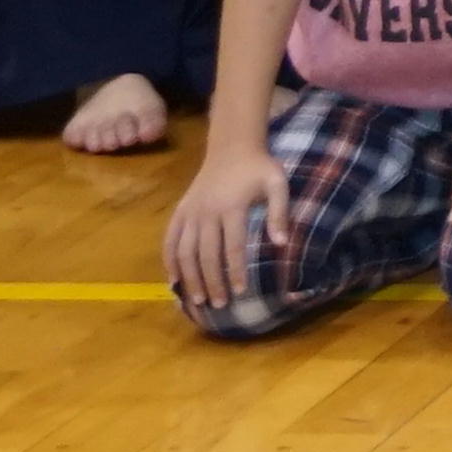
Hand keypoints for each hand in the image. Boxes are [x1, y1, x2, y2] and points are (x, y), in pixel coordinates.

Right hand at [162, 134, 292, 309]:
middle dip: (212, 281)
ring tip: (196, 299)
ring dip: (189, 277)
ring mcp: (191, 212)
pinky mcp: (180, 211)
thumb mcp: (277, 183)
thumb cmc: (258, 167)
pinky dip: (170, 260)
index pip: (233, 248)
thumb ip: (280, 212)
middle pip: (206, 255)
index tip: (240, 292)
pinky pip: (170, 239)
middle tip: (218, 304)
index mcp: (232, 207)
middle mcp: (207, 212)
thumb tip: (282, 244)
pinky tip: (173, 279)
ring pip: (185, 251)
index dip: (236, 271)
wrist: (231, 146)